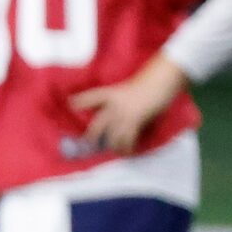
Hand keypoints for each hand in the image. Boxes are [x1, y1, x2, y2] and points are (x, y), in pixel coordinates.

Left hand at [70, 56, 187, 155]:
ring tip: (117, 151)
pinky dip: (128, 148)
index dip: (79, 101)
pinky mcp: (135, 121)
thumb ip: (122, 101)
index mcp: (111, 93)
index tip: (70, 105)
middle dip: (92, 138)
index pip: (92, 97)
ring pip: (112, 137)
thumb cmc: (150, 83)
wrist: (161, 80)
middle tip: (91, 146)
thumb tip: (121, 117)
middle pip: (97, 126)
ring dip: (114, 146)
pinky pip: (127, 139)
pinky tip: (129, 152)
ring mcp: (123, 114)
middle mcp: (113, 105)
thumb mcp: (130, 90)